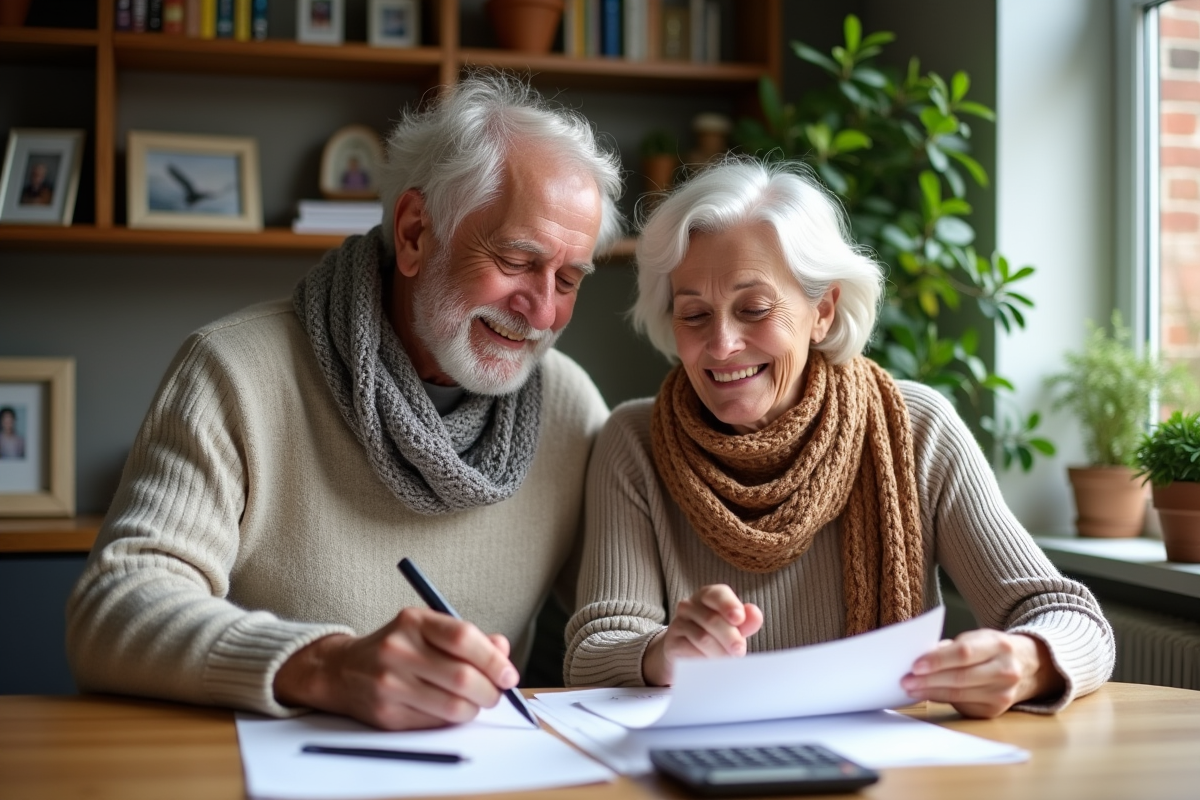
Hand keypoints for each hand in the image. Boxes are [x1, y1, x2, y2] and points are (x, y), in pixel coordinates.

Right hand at [273, 607, 519, 729]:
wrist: (341, 670)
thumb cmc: (398, 646)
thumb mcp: (428, 628)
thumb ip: (468, 638)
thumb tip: (503, 651)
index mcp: (414, 621)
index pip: (463, 638)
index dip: (493, 659)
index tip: (508, 674)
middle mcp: (398, 650)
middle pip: (462, 678)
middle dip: (490, 691)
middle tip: (496, 694)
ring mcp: (389, 683)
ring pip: (453, 707)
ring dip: (474, 709)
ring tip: (474, 703)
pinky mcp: (386, 713)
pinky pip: (435, 723)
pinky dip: (452, 721)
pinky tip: (449, 709)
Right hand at [642, 584, 762, 685]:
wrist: (684, 652)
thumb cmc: (714, 635)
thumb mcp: (733, 628)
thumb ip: (746, 622)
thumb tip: (755, 614)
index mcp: (707, 596)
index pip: (717, 594)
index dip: (729, 605)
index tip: (739, 619)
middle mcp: (689, 605)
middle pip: (712, 619)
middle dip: (730, 637)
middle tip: (740, 651)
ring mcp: (678, 623)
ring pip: (703, 638)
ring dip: (720, 652)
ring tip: (729, 662)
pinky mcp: (671, 643)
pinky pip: (691, 652)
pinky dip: (705, 660)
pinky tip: (711, 666)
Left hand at [900, 629, 1064, 717]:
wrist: (1026, 666)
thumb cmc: (991, 649)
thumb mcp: (978, 638)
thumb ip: (951, 647)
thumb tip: (920, 657)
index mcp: (1000, 646)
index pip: (964, 653)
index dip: (938, 660)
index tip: (915, 665)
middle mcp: (1005, 671)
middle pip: (960, 677)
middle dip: (929, 680)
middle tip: (906, 680)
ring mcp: (1003, 694)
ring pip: (960, 694)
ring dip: (931, 692)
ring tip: (911, 688)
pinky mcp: (995, 710)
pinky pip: (962, 705)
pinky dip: (941, 699)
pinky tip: (927, 694)